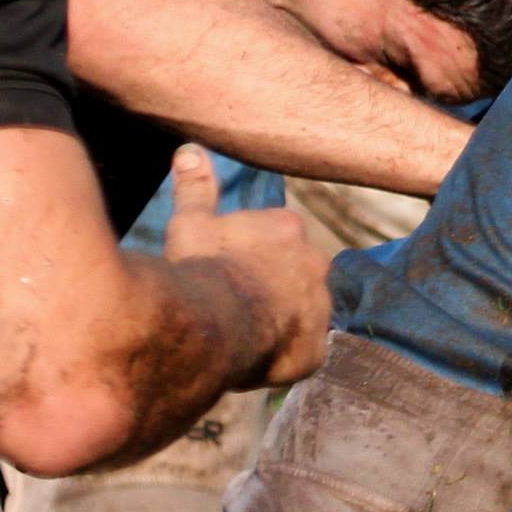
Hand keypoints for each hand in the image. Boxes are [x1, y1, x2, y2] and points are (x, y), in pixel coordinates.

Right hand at [163, 145, 329, 386]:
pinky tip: (254, 362)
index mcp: (288, 229)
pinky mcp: (316, 350)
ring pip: (300, 314)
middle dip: (268, 289)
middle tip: (230, 306)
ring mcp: (320, 307)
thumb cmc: (198, 268)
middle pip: (292, 276)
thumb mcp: (191, 224)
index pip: (274, 242)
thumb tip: (190, 149)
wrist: (210, 321)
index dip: (245, 260)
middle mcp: (317, 263)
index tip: (221, 273)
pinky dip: (283, 359)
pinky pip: (303, 354)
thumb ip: (196, 189)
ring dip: (279, 323)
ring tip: (239, 336)